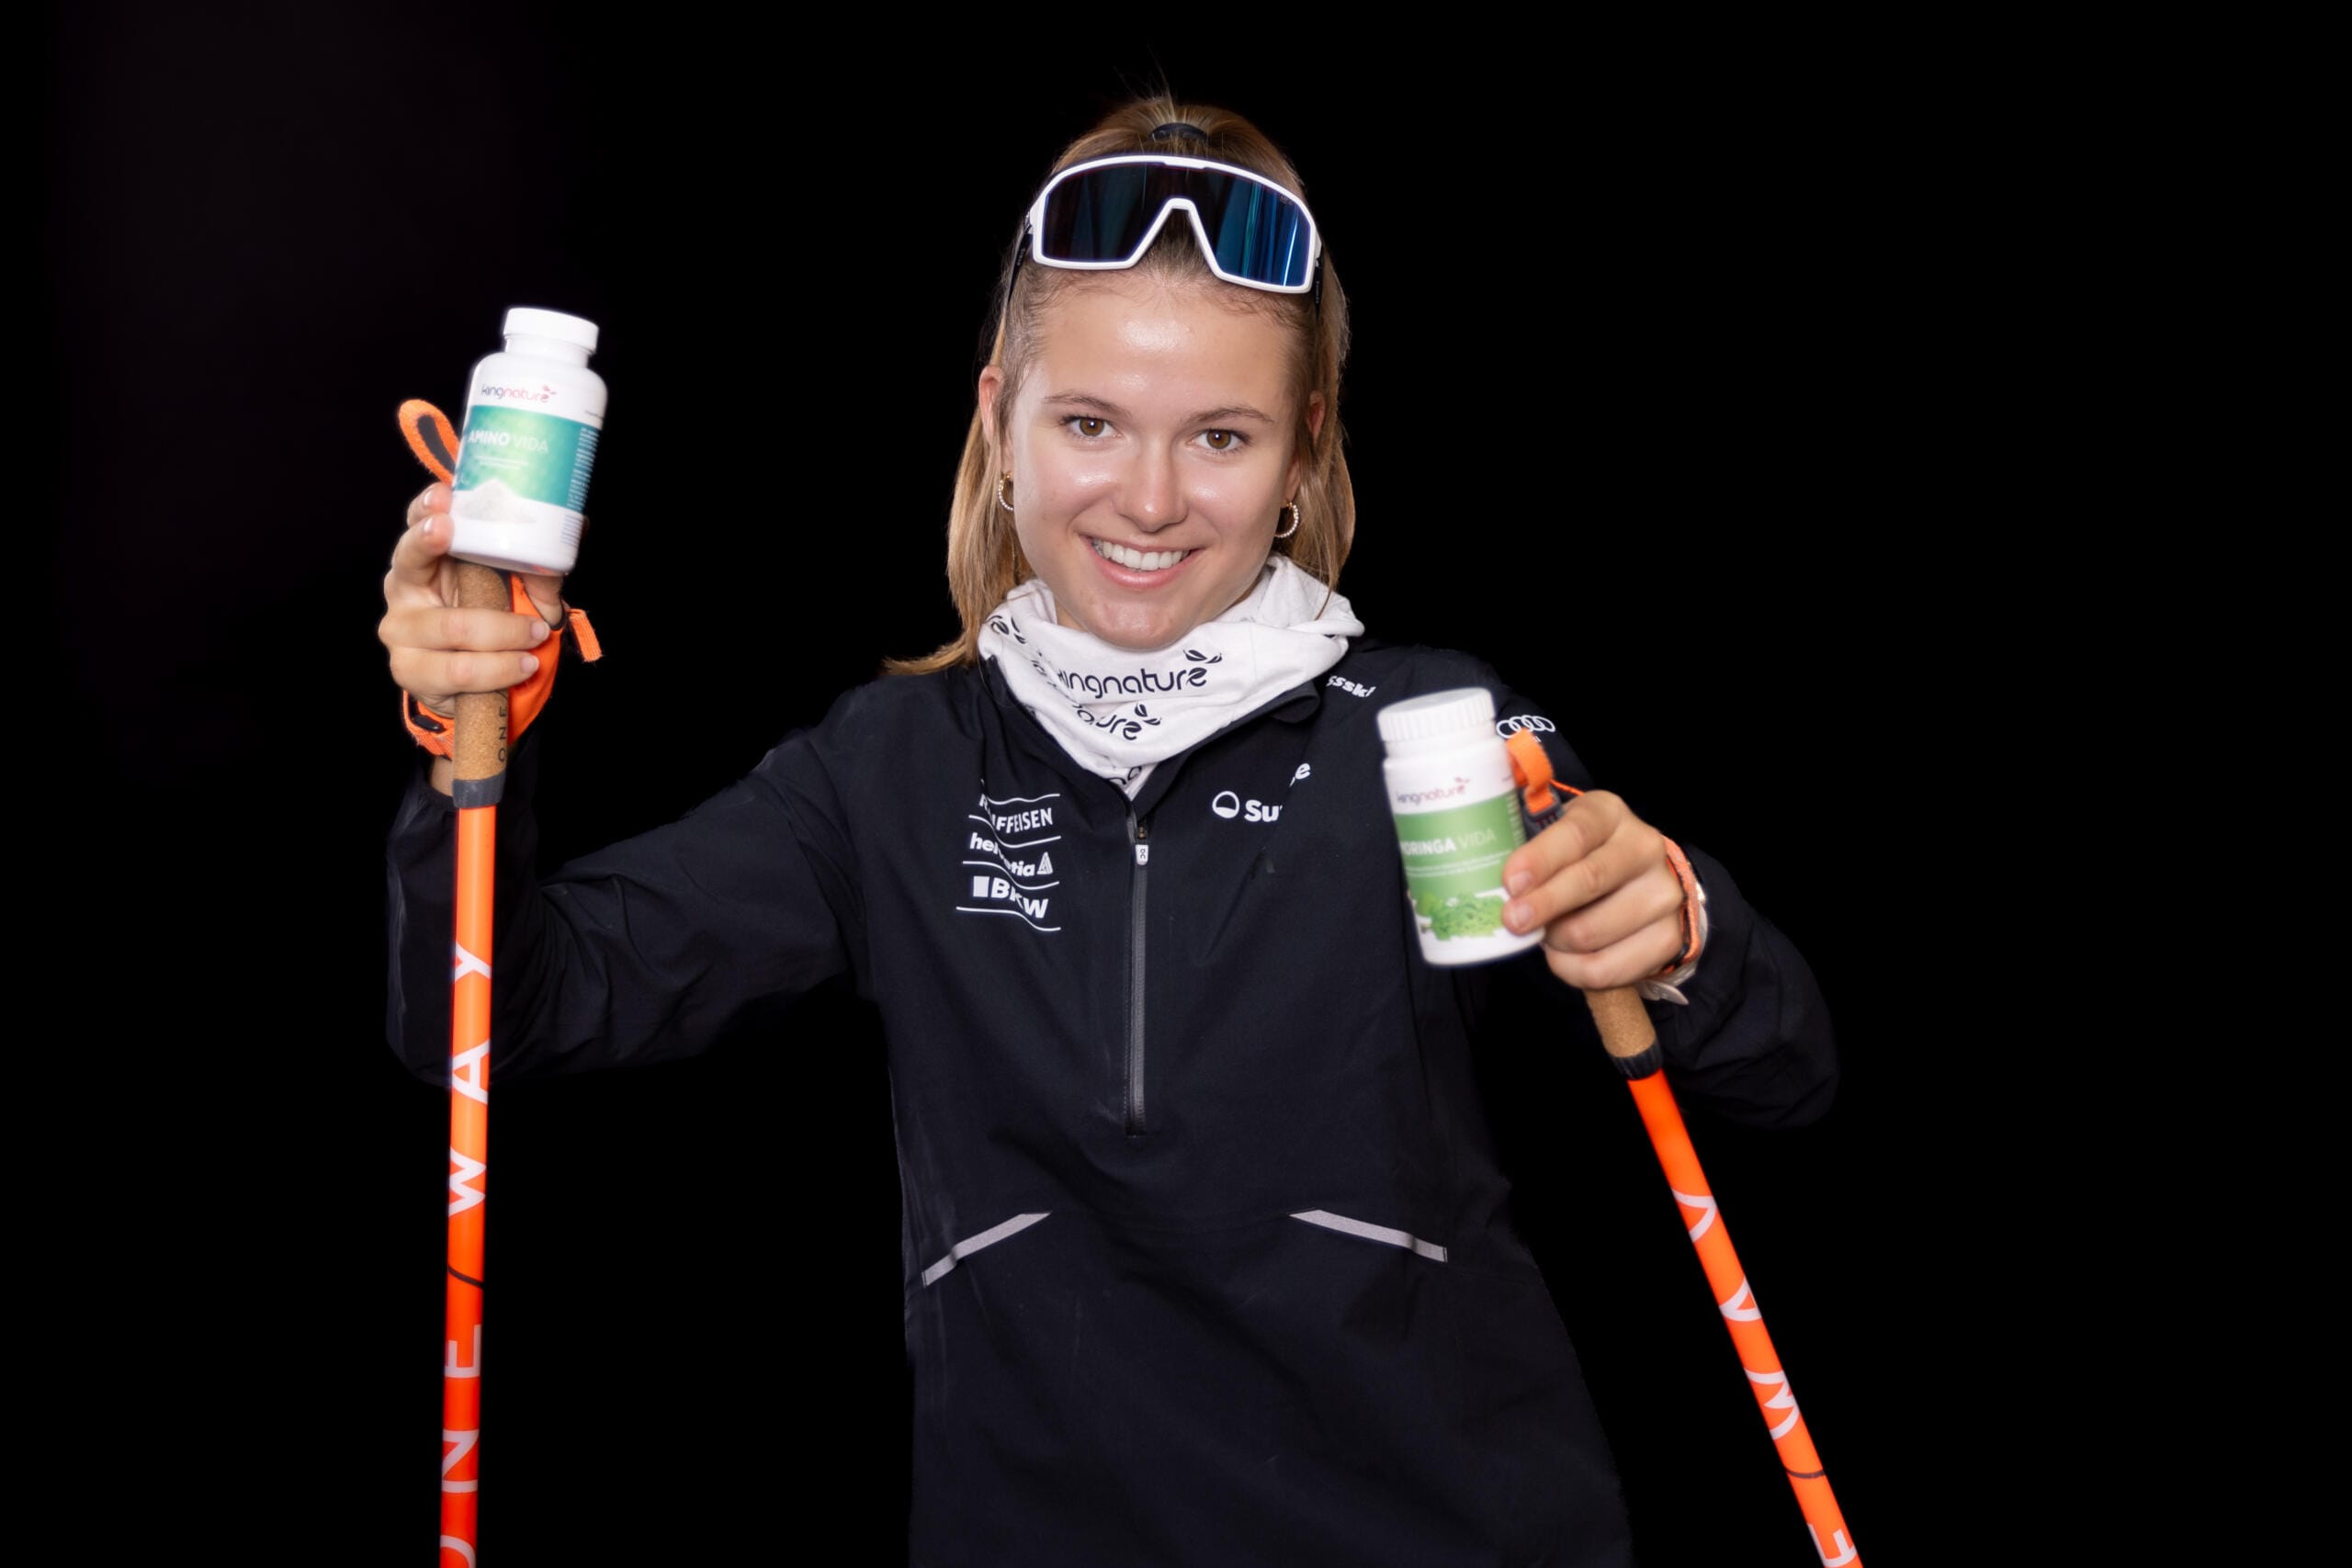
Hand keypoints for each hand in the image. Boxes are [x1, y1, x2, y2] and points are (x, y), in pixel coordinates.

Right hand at [380, 482, 565, 712]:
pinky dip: (499, 669)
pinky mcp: (410, 671)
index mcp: (427, 557)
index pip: (418, 521)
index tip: (443, 495)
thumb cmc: (495, 620)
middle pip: (410, 559)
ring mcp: (401, 630)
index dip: (426, 506)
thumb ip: (540, 563)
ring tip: (536, 635)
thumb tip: (574, 528)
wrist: (479, 686)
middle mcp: (404, 587)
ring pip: (452, 625)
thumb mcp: (520, 588)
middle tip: (450, 531)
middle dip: (429, 542)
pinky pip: (458, 670)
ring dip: (505, 631)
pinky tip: (522, 665)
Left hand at [1499, 791, 1686, 991]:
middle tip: (1511, 921)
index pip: (1576, 834)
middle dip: (1543, 905)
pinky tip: (1562, 956)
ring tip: (1545, 935)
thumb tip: (1481, 873)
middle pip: (1590, 880)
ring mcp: (1663, 894)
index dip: (1540, 859)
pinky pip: (1605, 969)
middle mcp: (1645, 848)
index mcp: (1610, 814)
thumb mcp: (1556, 838)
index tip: (1509, 882)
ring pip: (1591, 931)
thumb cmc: (1579, 859)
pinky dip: (1572, 969)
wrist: (1637, 884)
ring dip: (1555, 941)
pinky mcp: (1669, 939)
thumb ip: (1526, 847)